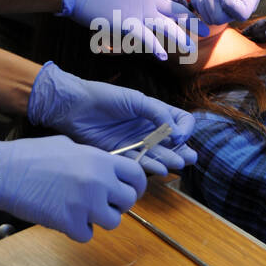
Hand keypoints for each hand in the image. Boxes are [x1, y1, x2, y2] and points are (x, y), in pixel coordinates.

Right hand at [0, 134, 146, 241]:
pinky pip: (87, 235)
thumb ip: (92, 158)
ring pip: (113, 222)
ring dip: (99, 219)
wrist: (3, 173)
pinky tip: (64, 218)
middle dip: (117, 204)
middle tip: (101, 203)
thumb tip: (106, 169)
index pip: (136, 176)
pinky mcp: (69, 223)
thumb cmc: (30, 156)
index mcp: (99, 160)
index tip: (128, 191)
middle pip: (128, 201)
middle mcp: (98, 182)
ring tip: (81, 210)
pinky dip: (77, 231)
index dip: (135, 186)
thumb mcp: (68, 145)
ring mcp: (85, 204)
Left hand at [27, 61, 196, 174]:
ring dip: (169, 159)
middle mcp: (146, 127)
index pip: (178, 121)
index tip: (178, 135)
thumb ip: (156, 113)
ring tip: (178, 164)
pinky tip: (160, 168)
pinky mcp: (121, 152)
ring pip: (156, 153)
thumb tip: (174, 130)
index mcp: (153, 111)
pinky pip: (139, 161)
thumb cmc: (104, 97)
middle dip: (181, 149)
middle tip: (189, 158)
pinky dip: (150, 165)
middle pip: (170, 141)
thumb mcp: (135, 99)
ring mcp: (135, 141)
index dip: (183, 129)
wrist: (75, 106)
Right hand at [58, 0, 205, 61]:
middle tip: (205, 32)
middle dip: (193, 22)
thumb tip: (151, 0)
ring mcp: (140, 11)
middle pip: (178, 11)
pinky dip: (156, 47)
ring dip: (181, 38)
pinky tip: (164, 56)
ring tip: (190, 49)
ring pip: (168, 26)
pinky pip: (146, 37)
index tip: (191, 16)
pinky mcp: (128, 23)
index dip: (186, 6)